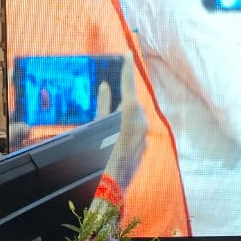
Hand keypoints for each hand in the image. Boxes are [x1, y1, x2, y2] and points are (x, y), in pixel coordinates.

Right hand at [105, 56, 145, 188]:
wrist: (112, 187)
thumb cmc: (101, 157)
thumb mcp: (98, 127)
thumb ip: (102, 105)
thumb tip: (103, 86)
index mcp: (129, 116)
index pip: (129, 88)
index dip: (127, 70)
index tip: (127, 53)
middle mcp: (140, 123)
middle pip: (132, 99)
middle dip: (126, 86)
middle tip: (121, 69)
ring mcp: (142, 134)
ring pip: (134, 112)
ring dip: (124, 102)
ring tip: (117, 91)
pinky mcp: (140, 144)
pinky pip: (133, 123)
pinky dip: (125, 116)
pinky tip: (117, 116)